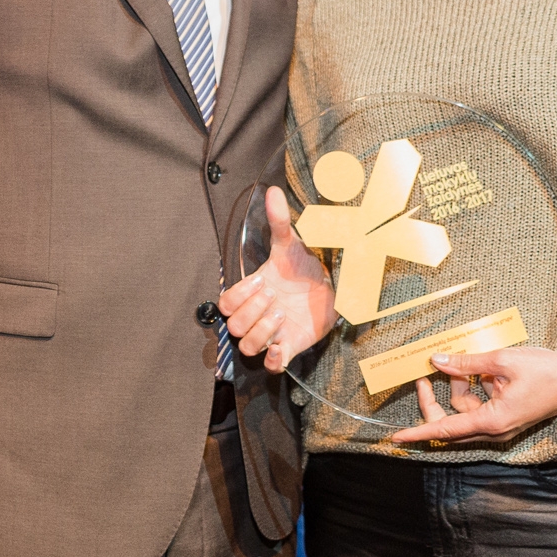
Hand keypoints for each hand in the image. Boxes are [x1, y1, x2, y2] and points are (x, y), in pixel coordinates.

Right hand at [218, 186, 336, 372]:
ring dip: (262, 332)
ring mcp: (271, 334)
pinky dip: (274, 358)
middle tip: (275, 297)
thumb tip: (272, 191)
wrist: (331, 289)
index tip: (262, 281)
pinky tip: (285, 344)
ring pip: (247, 346)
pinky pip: (270, 365)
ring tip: (283, 315)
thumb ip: (279, 221)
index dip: (239, 295)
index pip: (225, 303)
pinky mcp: (288, 349)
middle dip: (253, 311)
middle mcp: (258, 315)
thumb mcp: (292, 245)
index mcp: (253, 292)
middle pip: (233, 325)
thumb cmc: (304, 268)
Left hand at [389, 348, 556, 444]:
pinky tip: (481, 368)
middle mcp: (495, 428)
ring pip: (466, 410)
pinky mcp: (507, 415)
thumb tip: (437, 362)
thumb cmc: (547, 371)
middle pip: (452, 422)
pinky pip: (480, 404)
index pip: (446, 429)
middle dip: (435, 400)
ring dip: (460, 387)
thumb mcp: (502, 361)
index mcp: (493, 421)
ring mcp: (501, 423)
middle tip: (423, 377)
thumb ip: (467, 363)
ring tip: (464, 362)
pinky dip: (476, 386)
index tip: (397, 437)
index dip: (420, 432)